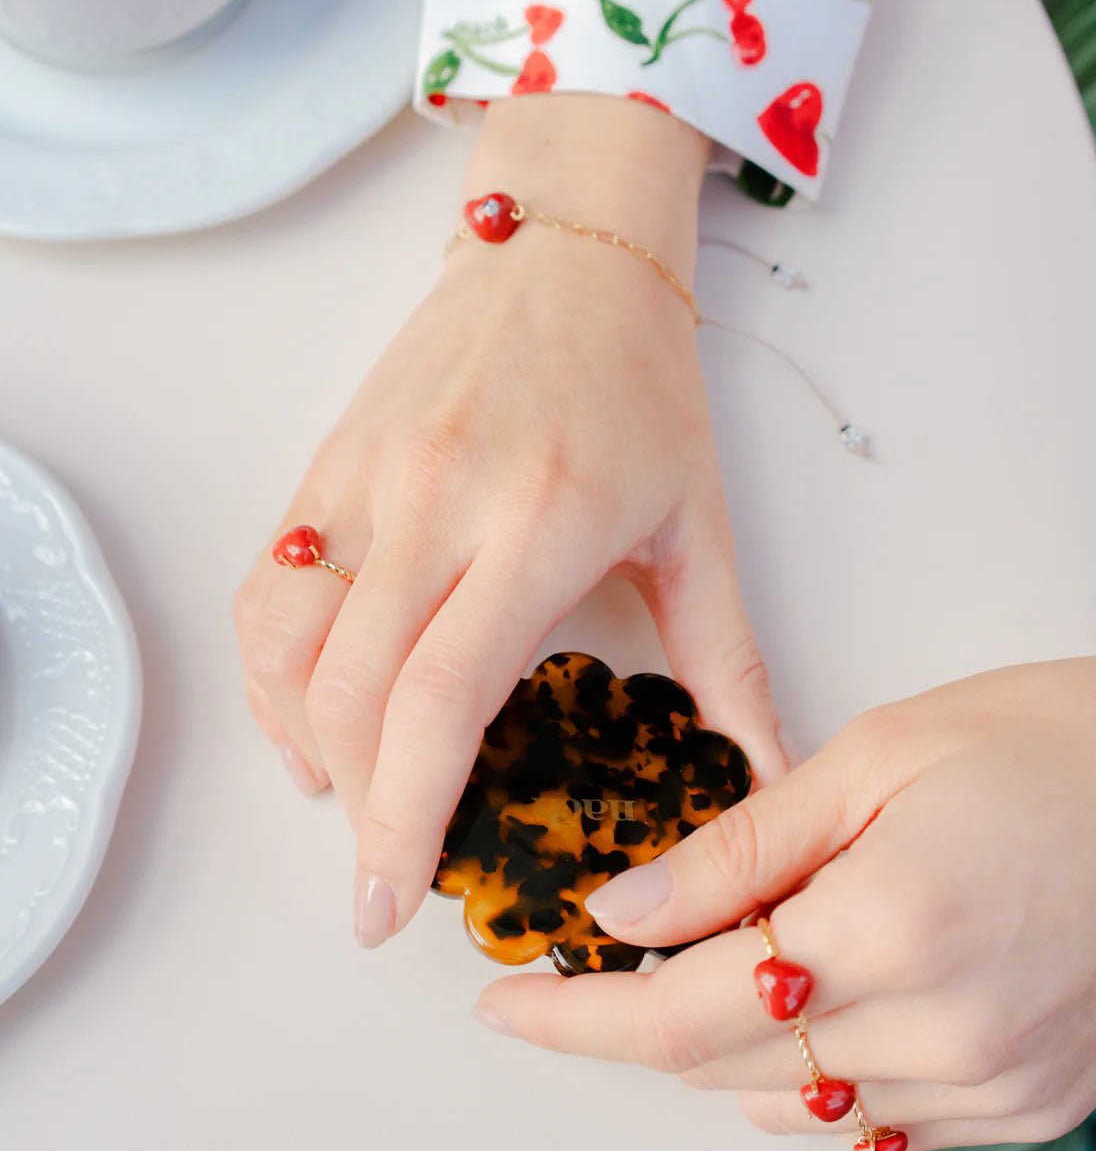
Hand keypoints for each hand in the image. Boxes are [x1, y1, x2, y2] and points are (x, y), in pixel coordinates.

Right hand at [234, 95, 787, 946]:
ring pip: (286, 642)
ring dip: (302, 742)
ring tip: (348, 799)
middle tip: (381, 880)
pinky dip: (269, 668)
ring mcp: (367, 477)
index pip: (439, 699)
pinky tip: (305, 715)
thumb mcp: (700, 524)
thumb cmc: (641, 384)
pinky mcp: (328, 462)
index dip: (403, 817)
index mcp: (538, 525)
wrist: (565, 248)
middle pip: (350, 692)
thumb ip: (730, 663)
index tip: (392, 903)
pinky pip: (268, 583)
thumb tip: (772, 775)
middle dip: (355, 809)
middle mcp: (435, 501)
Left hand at [474, 652, 1095, 1150]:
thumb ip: (739, 847)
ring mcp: (991, 1086)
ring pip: (793, 1105)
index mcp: (894, 927)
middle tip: (613, 949)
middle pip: (723, 1067)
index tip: (509, 1005)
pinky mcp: (1027, 1107)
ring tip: (739, 948)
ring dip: (730, 1042)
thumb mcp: (880, 755)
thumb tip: (623, 910)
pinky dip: (819, 1069)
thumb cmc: (1066, 743)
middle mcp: (944, 1034)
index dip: (574, 1016)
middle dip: (643, 1014)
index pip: (679, 1014)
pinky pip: (875, 1124)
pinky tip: (826, 992)